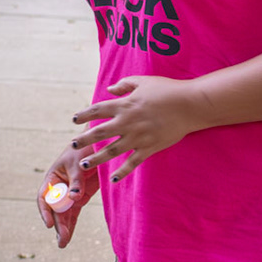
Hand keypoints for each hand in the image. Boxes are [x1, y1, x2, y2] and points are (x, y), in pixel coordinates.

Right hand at [38, 143, 100, 248]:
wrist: (99, 144)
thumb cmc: (84, 148)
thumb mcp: (79, 162)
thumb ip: (76, 180)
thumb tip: (74, 198)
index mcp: (53, 177)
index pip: (45, 197)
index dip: (46, 211)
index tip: (49, 224)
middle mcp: (59, 187)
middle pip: (55, 209)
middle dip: (58, 224)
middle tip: (62, 239)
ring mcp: (70, 193)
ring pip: (64, 214)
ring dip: (63, 228)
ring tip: (63, 243)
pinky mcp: (81, 197)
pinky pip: (74, 213)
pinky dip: (71, 224)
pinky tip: (68, 236)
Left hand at [72, 75, 203, 181]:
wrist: (189, 105)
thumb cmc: (166, 90)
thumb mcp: (143, 81)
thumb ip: (124, 85)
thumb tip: (110, 90)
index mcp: (125, 105)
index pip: (98, 110)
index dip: (84, 115)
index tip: (74, 120)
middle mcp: (127, 122)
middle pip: (100, 132)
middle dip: (84, 139)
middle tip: (72, 145)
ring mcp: (138, 137)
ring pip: (112, 150)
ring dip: (97, 158)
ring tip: (84, 164)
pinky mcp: (150, 148)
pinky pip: (133, 162)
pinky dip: (122, 172)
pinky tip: (112, 179)